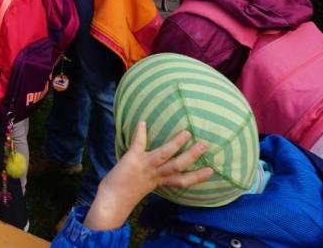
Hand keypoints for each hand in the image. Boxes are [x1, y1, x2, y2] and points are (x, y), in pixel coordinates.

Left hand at [83, 122, 212, 230]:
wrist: (111, 200)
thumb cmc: (125, 194)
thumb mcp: (143, 186)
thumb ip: (151, 178)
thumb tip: (157, 169)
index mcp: (158, 182)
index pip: (182, 180)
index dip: (197, 176)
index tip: (212, 171)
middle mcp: (154, 174)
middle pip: (177, 166)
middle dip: (192, 156)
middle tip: (205, 144)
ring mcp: (144, 165)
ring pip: (164, 154)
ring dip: (175, 143)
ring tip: (187, 133)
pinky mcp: (132, 159)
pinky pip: (138, 144)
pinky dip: (140, 133)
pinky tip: (142, 123)